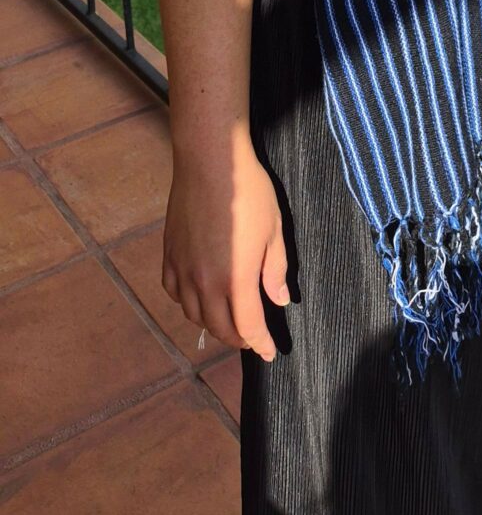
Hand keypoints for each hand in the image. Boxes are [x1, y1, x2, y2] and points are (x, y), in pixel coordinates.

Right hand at [162, 128, 289, 361]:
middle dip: (237, 339)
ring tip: (228, 319)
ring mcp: (183, 270)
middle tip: (251, 338)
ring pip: (194, 314)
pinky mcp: (169, 255)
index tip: (270, 353)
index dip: (261, 344)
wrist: (211, 161)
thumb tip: (280, 301)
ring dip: (212, 323)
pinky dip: (188, 302)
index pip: (248, 327)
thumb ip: (275, 270)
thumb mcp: (274, 230)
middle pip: (219, 328)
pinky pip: (174, 292)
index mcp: (236, 280)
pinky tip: (198, 296)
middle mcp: (204, 283)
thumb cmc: (249, 191)